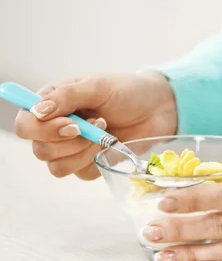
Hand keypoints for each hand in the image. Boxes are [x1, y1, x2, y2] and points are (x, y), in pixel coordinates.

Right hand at [14, 72, 176, 179]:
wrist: (158, 107)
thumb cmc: (127, 91)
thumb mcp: (97, 85)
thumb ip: (66, 96)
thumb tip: (37, 111)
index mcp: (51, 104)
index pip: (25, 125)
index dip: (42, 129)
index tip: (73, 124)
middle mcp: (55, 128)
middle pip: (40, 150)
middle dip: (70, 142)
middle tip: (98, 123)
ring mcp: (72, 149)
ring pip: (57, 167)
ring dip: (84, 152)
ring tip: (106, 131)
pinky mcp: (89, 164)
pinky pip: (80, 174)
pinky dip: (96, 160)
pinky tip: (111, 144)